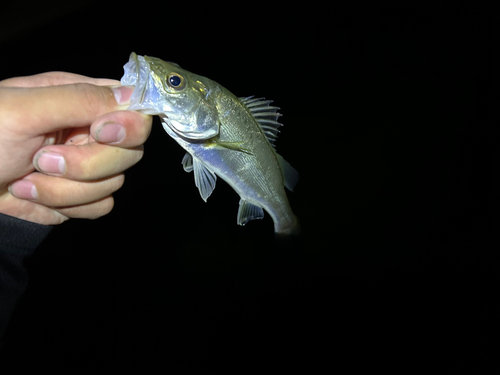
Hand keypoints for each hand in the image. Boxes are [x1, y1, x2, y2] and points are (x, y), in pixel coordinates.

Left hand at [0, 72, 151, 224]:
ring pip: (115, 183)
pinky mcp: (81, 196)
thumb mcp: (22, 110)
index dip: (128, 124)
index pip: (134, 109)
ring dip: (66, 189)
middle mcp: (91, 132)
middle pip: (130, 152)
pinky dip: (67, 205)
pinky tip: (33, 194)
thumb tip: (131, 94)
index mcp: (81, 100)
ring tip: (26, 176)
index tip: (101, 133)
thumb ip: (79, 99)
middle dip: (87, 163)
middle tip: (43, 159)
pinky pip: (101, 206)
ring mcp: (89, 167)